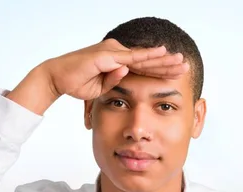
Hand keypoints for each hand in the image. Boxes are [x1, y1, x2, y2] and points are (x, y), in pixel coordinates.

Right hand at [45, 38, 188, 99]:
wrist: (57, 77)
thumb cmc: (76, 83)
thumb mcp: (100, 89)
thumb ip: (114, 82)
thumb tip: (126, 76)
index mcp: (116, 61)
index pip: (142, 67)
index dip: (159, 71)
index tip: (175, 75)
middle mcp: (117, 52)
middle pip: (147, 60)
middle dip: (167, 64)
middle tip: (185, 66)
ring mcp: (113, 52)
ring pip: (143, 57)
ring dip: (163, 60)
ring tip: (180, 61)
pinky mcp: (108, 54)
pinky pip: (131, 57)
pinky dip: (148, 55)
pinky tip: (162, 53)